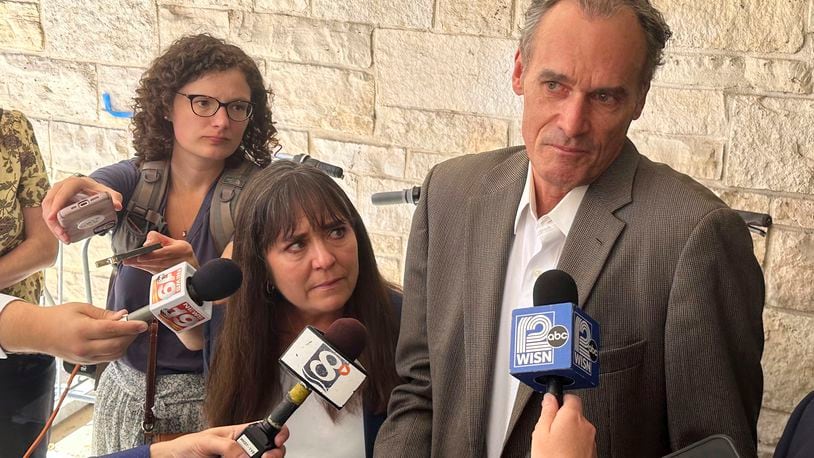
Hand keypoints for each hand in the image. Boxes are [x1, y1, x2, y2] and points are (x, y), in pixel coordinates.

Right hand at [0, 301, 146, 362]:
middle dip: (131, 335)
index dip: (130, 327)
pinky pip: (108, 358)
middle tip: (137, 325)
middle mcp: (84, 347)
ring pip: (114, 354)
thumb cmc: (59, 317)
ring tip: (128, 331)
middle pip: (117, 345)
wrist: (38, 333)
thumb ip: (104, 314)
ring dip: (126, 343)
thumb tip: (123, 316)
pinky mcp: (86, 363)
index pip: (112, 330)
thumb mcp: (82, 308)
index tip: (143, 324)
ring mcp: (85, 357)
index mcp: (82, 330)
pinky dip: (117, 350)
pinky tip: (118, 339)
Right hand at [41, 176, 122, 243]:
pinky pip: (49, 215)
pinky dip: (54, 226)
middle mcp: (61, 187)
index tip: (53, 218)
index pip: (62, 193)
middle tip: (62, 234)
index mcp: (74, 183)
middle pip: (50, 203)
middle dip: (53, 220)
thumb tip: (117, 205)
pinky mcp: (53, 203)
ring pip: (46, 210)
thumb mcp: (108, 193)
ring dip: (53, 226)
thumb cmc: (98, 191)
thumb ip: (115, 197)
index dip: (56, 205)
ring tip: (64, 238)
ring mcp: (55, 195)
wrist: (92, 190)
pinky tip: (62, 235)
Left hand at [122, 231, 198, 273]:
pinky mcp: (171, 278)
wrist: (192, 268)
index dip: (153, 255)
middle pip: (159, 262)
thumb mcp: (174, 242)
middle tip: (127, 260)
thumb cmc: (182, 253)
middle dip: (142, 261)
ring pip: (156, 268)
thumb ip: (160, 238)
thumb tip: (147, 243)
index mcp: (182, 250)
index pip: (166, 253)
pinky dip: (145, 269)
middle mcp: (181, 261)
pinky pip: (156, 273)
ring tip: (128, 262)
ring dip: (141, 266)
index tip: (140, 255)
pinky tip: (137, 266)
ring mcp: (177, 271)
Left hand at [150, 423, 288, 457]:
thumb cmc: (188, 446)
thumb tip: (243, 453)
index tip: (278, 439)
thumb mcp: (207, 441)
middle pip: (271, 449)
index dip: (278, 432)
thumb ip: (227, 446)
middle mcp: (244, 449)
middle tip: (267, 457)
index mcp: (240, 434)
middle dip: (275, 452)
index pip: (266, 429)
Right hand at [531, 393, 596, 457]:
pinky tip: (561, 454)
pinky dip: (573, 445)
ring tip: (554, 446)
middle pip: (574, 414)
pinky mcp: (593, 453)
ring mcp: (591, 440)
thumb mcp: (540, 432)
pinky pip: (582, 442)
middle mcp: (586, 426)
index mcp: (572, 416)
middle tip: (548, 430)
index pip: (571, 396)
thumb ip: (547, 410)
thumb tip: (550, 397)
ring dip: (568, 434)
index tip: (551, 405)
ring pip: (578, 429)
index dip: (559, 399)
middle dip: (562, 419)